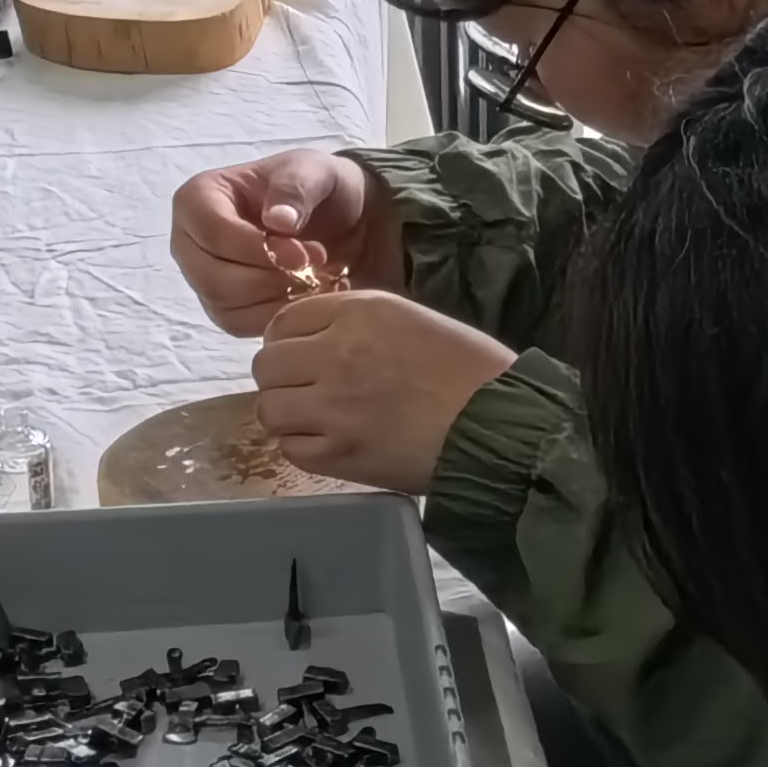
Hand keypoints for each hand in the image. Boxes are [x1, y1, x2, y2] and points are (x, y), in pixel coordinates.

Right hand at [173, 149, 392, 335]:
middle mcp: (188, 241)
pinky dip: (277, 316)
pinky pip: (239, 325)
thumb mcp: (314, 171)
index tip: (303, 254)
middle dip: (270, 278)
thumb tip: (278, 220)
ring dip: (276, 299)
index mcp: (197, 198)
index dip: (258, 249)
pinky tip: (306, 297)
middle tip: (314, 268)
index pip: (212, 234)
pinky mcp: (222, 307)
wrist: (335, 218)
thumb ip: (296, 188)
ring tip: (314, 280)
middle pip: (213, 277)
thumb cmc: (315, 188)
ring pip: (225, 306)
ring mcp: (201, 277)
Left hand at [252, 288, 518, 493]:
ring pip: (270, 407)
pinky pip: (290, 447)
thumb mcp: (411, 319)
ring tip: (314, 418)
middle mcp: (336, 353)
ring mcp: (333, 407)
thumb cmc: (469, 369)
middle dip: (282, 376)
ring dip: (286, 412)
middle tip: (307, 389)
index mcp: (358, 313)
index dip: (287, 339)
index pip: (285, 321)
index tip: (302, 355)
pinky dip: (303, 445)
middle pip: (268, 364)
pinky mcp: (339, 453)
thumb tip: (309, 339)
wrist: (500, 425)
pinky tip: (329, 441)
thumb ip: (355, 322)